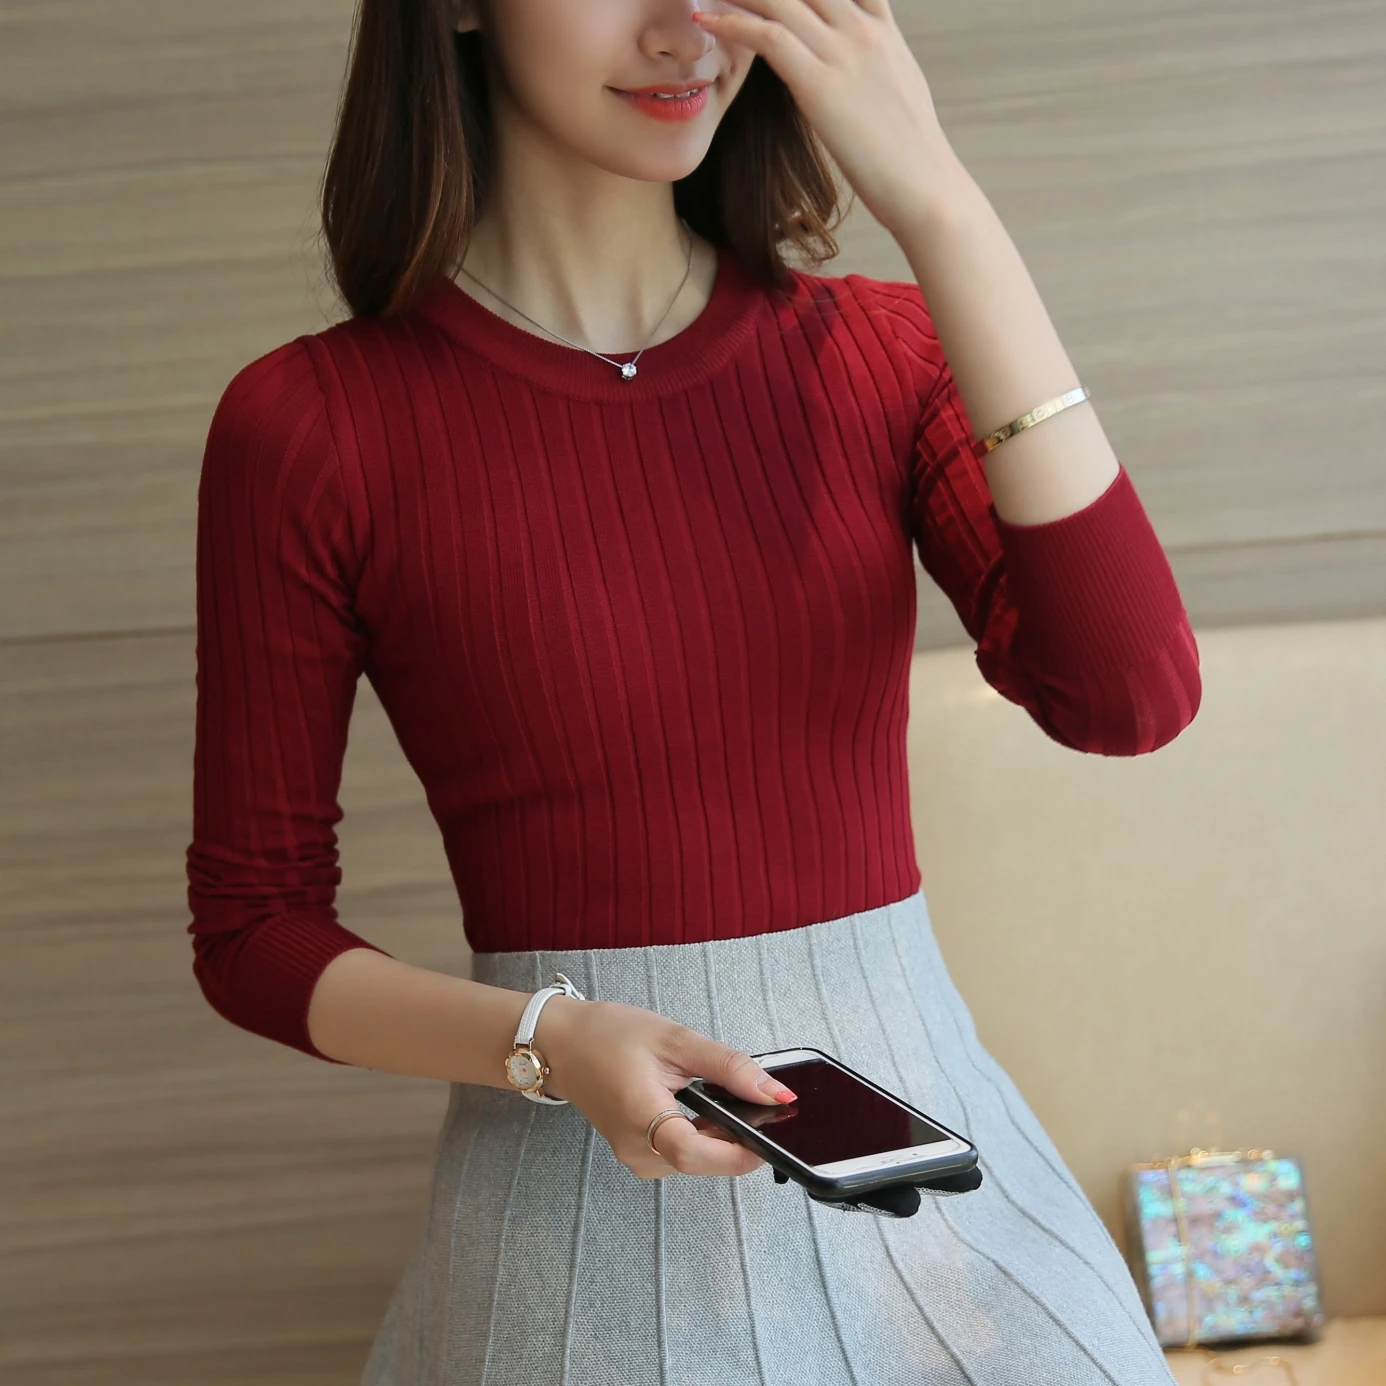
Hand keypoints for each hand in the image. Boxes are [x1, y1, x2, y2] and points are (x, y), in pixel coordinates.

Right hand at [533, 995, 796, 1177]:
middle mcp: (638, 1151)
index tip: (773, 1134)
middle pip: (704, 1160)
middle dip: (736, 1137)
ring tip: (720, 1096)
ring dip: (718, 1135)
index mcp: (642, 1119)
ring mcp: (635, 1158)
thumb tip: (776, 1093)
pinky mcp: (637, 1155)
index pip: (699, 1154)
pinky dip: (700, 1135)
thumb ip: (730, 1067)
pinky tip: (700, 1106)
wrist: (561, 1044)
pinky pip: (681, 1155)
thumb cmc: (608, 1036)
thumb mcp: (676, 1040)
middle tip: (754, 1101)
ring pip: (696, 1160)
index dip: (741, 1150)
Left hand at [694, 0, 964, 234]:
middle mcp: (862, 29)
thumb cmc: (911, 155)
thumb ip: (872, 66)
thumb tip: (855, 73)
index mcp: (881, 28)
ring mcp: (843, 53)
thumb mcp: (898, 92)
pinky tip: (706, 17)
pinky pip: (768, 37)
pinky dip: (733, 22)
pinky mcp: (820, 85)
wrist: (927, 188)